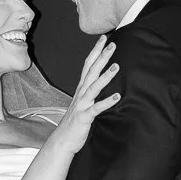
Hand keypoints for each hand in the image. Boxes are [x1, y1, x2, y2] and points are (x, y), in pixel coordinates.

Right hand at [52, 37, 119, 156]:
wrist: (63, 140)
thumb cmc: (75, 122)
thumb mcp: (84, 103)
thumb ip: (92, 92)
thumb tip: (102, 82)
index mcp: (82, 89)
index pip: (88, 65)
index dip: (95, 51)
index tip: (104, 38)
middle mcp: (81, 94)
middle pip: (91, 71)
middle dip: (101, 57)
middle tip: (112, 44)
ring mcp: (82, 105)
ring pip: (93, 87)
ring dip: (105, 76)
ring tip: (117, 66)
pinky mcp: (84, 117)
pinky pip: (96, 108)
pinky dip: (106, 102)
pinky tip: (117, 96)